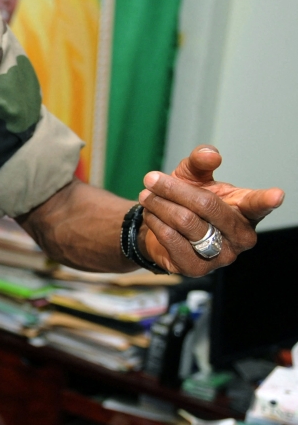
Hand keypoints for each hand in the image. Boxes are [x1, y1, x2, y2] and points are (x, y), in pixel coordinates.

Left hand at [138, 145, 284, 275]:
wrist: (159, 227)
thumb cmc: (184, 200)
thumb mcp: (193, 176)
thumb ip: (201, 162)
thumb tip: (210, 155)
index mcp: (245, 210)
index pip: (257, 204)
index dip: (266, 200)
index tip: (276, 195)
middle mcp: (239, 236)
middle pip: (205, 205)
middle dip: (173, 189)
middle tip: (150, 179)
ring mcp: (221, 256)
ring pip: (185, 221)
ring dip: (159, 204)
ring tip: (147, 196)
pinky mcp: (197, 269)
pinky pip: (172, 240)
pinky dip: (156, 223)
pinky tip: (151, 215)